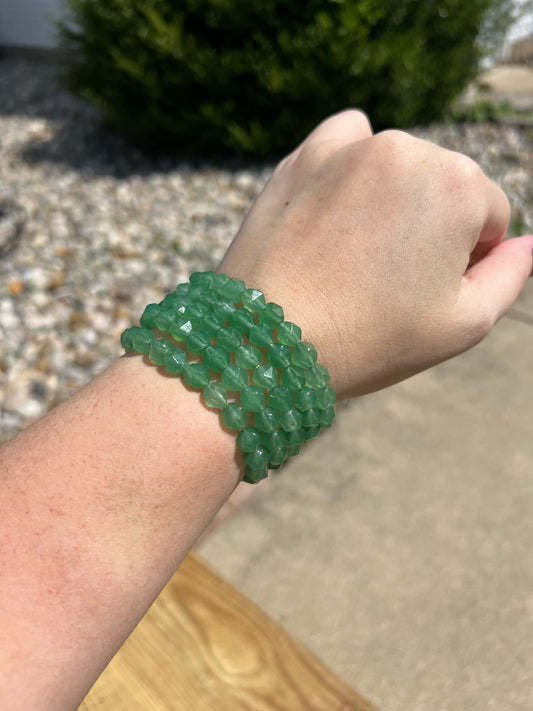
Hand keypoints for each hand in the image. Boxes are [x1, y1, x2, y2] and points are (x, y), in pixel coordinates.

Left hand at [219, 110, 532, 399]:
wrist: (268, 342)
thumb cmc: (370, 339)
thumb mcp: (462, 325)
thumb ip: (510, 275)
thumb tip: (527, 243)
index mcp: (460, 188)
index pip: (488, 215)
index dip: (465, 259)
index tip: (425, 293)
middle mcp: (409, 150)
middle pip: (444, 186)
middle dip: (429, 227)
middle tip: (386, 281)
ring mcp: (351, 148)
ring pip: (398, 167)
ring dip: (391, 200)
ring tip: (356, 255)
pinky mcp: (305, 155)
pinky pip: (346, 139)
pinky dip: (351, 164)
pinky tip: (339, 207)